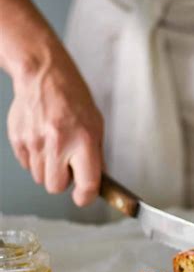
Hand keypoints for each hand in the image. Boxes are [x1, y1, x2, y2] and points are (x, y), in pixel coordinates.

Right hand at [7, 33, 103, 205]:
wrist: (43, 75)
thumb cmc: (72, 97)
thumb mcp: (95, 125)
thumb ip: (96, 155)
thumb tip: (96, 182)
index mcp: (83, 140)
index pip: (86, 184)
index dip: (85, 196)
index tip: (84, 196)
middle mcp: (58, 143)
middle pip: (55, 187)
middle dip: (62, 181)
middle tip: (67, 164)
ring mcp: (35, 142)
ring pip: (40, 178)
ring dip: (48, 169)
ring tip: (54, 147)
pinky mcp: (18, 139)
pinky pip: (26, 165)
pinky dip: (34, 158)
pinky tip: (41, 139)